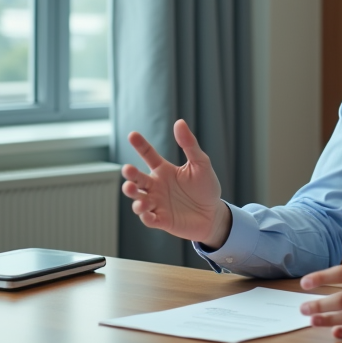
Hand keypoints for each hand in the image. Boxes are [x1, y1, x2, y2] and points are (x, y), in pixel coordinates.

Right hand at [121, 120, 231, 247]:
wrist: (214, 214)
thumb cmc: (206, 188)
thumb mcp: (200, 164)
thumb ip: (189, 145)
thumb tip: (179, 122)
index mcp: (163, 170)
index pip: (148, 155)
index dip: (140, 145)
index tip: (132, 135)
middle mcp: (156, 186)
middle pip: (137, 178)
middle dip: (130, 175)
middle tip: (127, 170)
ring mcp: (157, 203)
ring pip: (138, 199)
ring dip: (134, 196)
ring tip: (134, 190)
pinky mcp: (161, 220)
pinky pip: (149, 219)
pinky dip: (145, 216)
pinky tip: (146, 212)